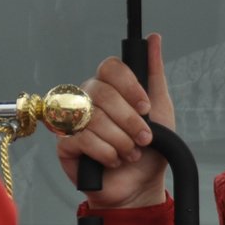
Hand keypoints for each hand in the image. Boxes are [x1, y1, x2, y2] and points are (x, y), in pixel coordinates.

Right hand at [55, 33, 173, 208]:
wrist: (140, 186)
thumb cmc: (150, 149)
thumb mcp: (160, 109)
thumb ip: (154, 73)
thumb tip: (155, 38)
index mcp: (109, 87)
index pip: (110, 67)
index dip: (129, 86)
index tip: (146, 107)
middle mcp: (87, 99)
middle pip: (102, 93)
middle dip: (129, 120)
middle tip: (144, 138)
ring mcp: (72, 121)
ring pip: (93, 118)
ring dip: (120, 140)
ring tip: (131, 153)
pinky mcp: (64, 144)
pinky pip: (81, 139)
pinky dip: (105, 152)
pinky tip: (114, 160)